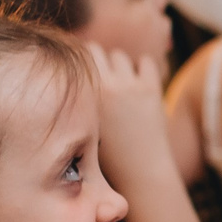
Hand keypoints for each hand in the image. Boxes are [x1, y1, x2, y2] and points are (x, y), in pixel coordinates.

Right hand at [91, 47, 174, 188]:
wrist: (139, 171)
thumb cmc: (106, 155)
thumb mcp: (82, 126)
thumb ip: (78, 102)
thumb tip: (69, 76)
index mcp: (86, 95)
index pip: (78, 56)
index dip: (81, 61)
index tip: (85, 69)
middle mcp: (106, 85)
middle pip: (98, 50)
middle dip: (98, 60)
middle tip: (102, 76)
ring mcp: (130, 86)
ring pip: (120, 56)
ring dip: (119, 65)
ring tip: (120, 84)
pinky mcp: (151, 89)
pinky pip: (146, 62)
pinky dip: (142, 68)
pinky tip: (139, 83)